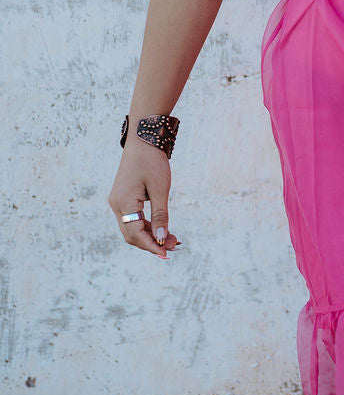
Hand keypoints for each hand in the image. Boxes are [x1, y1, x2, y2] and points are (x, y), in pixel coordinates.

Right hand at [108, 141, 179, 258]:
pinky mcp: (123, 198)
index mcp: (123, 203)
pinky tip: (162, 229)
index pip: (135, 234)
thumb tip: (162, 239)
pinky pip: (133, 219)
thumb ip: (161, 216)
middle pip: (131, 235)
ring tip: (173, 239)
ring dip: (151, 235)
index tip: (167, 255)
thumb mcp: (161, 189)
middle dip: (152, 242)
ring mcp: (118, 201)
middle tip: (175, 246)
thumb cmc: (152, 161)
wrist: (143, 139)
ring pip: (132, 228)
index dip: (151, 246)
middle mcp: (116, 205)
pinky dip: (147, 226)